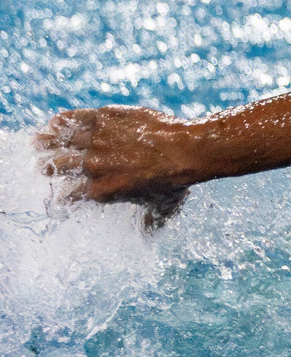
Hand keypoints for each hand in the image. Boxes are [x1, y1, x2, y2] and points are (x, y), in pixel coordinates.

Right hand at [34, 106, 197, 222]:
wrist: (187, 151)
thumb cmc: (176, 182)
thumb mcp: (161, 208)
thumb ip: (150, 222)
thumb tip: (148, 237)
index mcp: (101, 190)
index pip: (65, 197)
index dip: (58, 198)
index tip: (57, 196)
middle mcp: (93, 166)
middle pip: (56, 166)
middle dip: (46, 167)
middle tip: (43, 166)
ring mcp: (97, 140)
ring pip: (59, 140)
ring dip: (45, 142)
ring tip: (38, 142)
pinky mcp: (103, 118)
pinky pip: (73, 118)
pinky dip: (61, 120)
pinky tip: (55, 122)